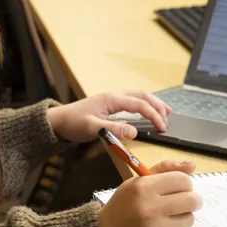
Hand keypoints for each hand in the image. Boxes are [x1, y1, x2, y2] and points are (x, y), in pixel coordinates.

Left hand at [47, 90, 171, 142]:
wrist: (58, 120)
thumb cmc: (73, 123)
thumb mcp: (92, 129)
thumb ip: (113, 130)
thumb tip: (135, 131)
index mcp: (112, 99)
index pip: (140, 104)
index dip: (154, 115)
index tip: (163, 127)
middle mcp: (114, 95)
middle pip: (143, 95)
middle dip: (158, 106)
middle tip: (168, 120)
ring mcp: (113, 98)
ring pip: (139, 95)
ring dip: (154, 103)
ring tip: (166, 112)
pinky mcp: (111, 103)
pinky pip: (133, 100)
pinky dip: (145, 104)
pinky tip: (148, 111)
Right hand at [97, 160, 200, 226]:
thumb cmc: (123, 206)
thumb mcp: (137, 182)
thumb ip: (164, 170)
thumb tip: (193, 165)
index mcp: (144, 187)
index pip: (183, 180)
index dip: (184, 184)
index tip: (177, 190)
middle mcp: (151, 207)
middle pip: (192, 200)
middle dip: (190, 201)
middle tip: (181, 204)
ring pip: (190, 219)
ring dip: (182, 218)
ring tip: (168, 219)